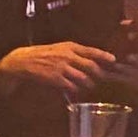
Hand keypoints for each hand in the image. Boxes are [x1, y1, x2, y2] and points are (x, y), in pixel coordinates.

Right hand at [0, 41, 117, 95]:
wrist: (24, 60)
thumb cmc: (44, 54)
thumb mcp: (60, 47)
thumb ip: (76, 52)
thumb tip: (93, 59)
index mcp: (70, 46)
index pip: (91, 51)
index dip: (104, 56)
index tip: (114, 60)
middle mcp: (68, 56)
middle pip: (91, 66)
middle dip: (100, 74)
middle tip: (103, 78)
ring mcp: (62, 67)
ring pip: (83, 78)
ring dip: (89, 84)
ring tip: (90, 86)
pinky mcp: (56, 78)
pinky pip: (72, 86)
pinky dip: (76, 89)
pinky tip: (76, 90)